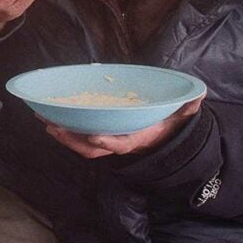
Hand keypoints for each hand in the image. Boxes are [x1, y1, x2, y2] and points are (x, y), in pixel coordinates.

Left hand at [42, 96, 204, 158]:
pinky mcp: (99, 136)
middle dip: (72, 139)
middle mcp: (119, 143)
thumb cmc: (168, 122)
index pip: (121, 144)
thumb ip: (187, 106)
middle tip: (53, 127)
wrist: (162, 135)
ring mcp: (107, 141)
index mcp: (137, 139)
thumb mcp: (180, 114)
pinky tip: (51, 118)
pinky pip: (79, 137)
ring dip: (63, 135)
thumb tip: (197, 95)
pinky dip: (65, 130)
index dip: (107, 141)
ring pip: (81, 144)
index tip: (94, 136)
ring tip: (45, 121)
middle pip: (91, 147)